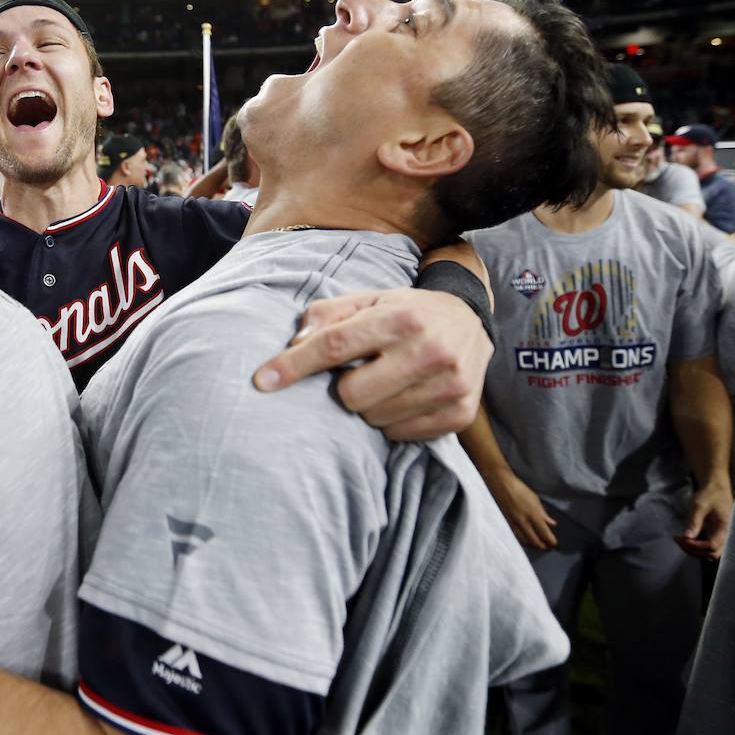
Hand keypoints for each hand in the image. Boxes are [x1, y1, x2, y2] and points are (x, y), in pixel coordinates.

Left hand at [252, 288, 492, 440]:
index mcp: (401, 318)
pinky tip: (405, 397)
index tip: (263, 381)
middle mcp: (430, 351)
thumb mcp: (368, 299)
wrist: (471, 321)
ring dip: (369, 405)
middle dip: (344, 388)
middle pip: (351, 395)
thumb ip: (327, 315)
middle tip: (360, 373)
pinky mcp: (460, 414)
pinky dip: (392, 421)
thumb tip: (295, 344)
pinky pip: (399, 435)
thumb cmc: (406, 311)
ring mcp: (449, 386)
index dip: (294, 365)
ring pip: (375, 419)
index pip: (334, 346)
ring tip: (387, 382)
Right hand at [484, 470, 557, 549]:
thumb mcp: (534, 499)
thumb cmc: (519, 489)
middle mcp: (523, 521)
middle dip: (543, 546)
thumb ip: (543, 513)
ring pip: (524, 541)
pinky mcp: (506, 523)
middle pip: (535, 541)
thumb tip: (551, 523)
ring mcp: (513, 523)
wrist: (500, 484)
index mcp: (533, 514)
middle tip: (548, 547)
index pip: (545, 534)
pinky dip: (523, 541)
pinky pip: (516, 536)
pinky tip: (526, 540)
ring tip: (538, 545)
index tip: (555, 544)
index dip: (551, 541)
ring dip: (533, 545)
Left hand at [678, 480, 732, 560]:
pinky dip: (694, 546)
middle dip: (694, 550)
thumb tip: (687, 537)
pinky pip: (705, 546)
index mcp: (724, 528)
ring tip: (679, 539)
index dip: (697, 546)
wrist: (715, 488)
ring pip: (708, 552)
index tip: (683, 539)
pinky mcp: (713, 534)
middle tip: (678, 540)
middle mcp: (724, 535)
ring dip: (693, 550)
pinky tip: (683, 538)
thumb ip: (694, 522)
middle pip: (711, 553)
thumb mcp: (699, 506)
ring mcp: (719, 536)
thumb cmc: (709, 495)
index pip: (712, 546)